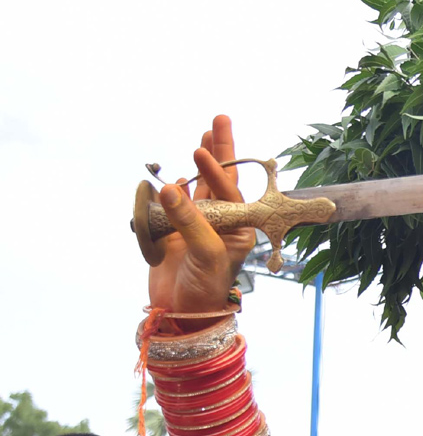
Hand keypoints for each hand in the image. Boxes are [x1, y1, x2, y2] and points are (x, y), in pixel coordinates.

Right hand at [147, 116, 255, 315]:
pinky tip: (177, 177)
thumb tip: (170, 188)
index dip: (218, 169)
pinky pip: (177, 206)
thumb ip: (190, 221)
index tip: (203, 150)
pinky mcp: (177, 234)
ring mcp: (199, 226)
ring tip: (203, 138)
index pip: (231, 191)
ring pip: (200, 188)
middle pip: (221, 180)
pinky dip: (176, 190)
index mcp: (240, 227)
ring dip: (200, 165)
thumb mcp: (205, 253)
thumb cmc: (206, 288)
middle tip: (219, 120)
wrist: (182, 315)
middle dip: (220, 152)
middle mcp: (222, 223)